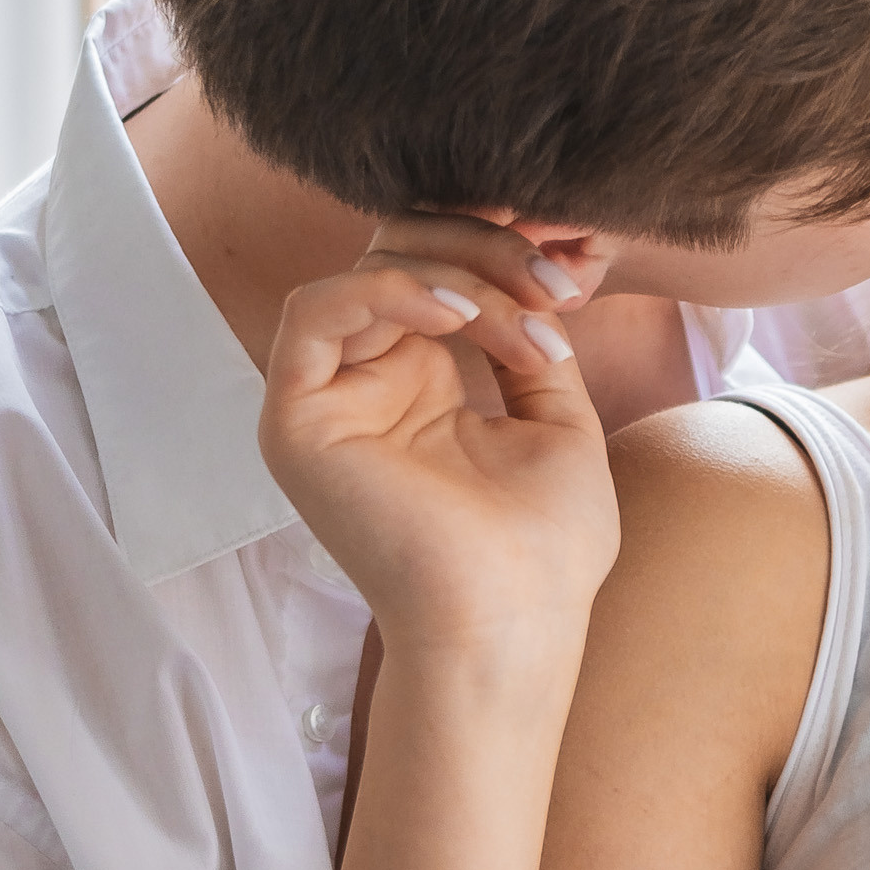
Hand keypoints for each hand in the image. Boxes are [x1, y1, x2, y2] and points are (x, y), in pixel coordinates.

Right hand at [259, 254, 615, 686]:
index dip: (500, 247)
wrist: (513, 623)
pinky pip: (316, 312)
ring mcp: (329, 400)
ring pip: (367, 269)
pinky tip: (458, 314)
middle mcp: (369, 383)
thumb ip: (533, 345)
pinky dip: (387, 291)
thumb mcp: (561, 422)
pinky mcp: (296, 420)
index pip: (440, 268)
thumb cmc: (544, 548)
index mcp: (423, 383)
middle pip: (401, 251)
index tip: (573, 270)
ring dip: (457, 271)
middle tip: (555, 280)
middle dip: (487, 246)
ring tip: (521, 311)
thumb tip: (535, 282)